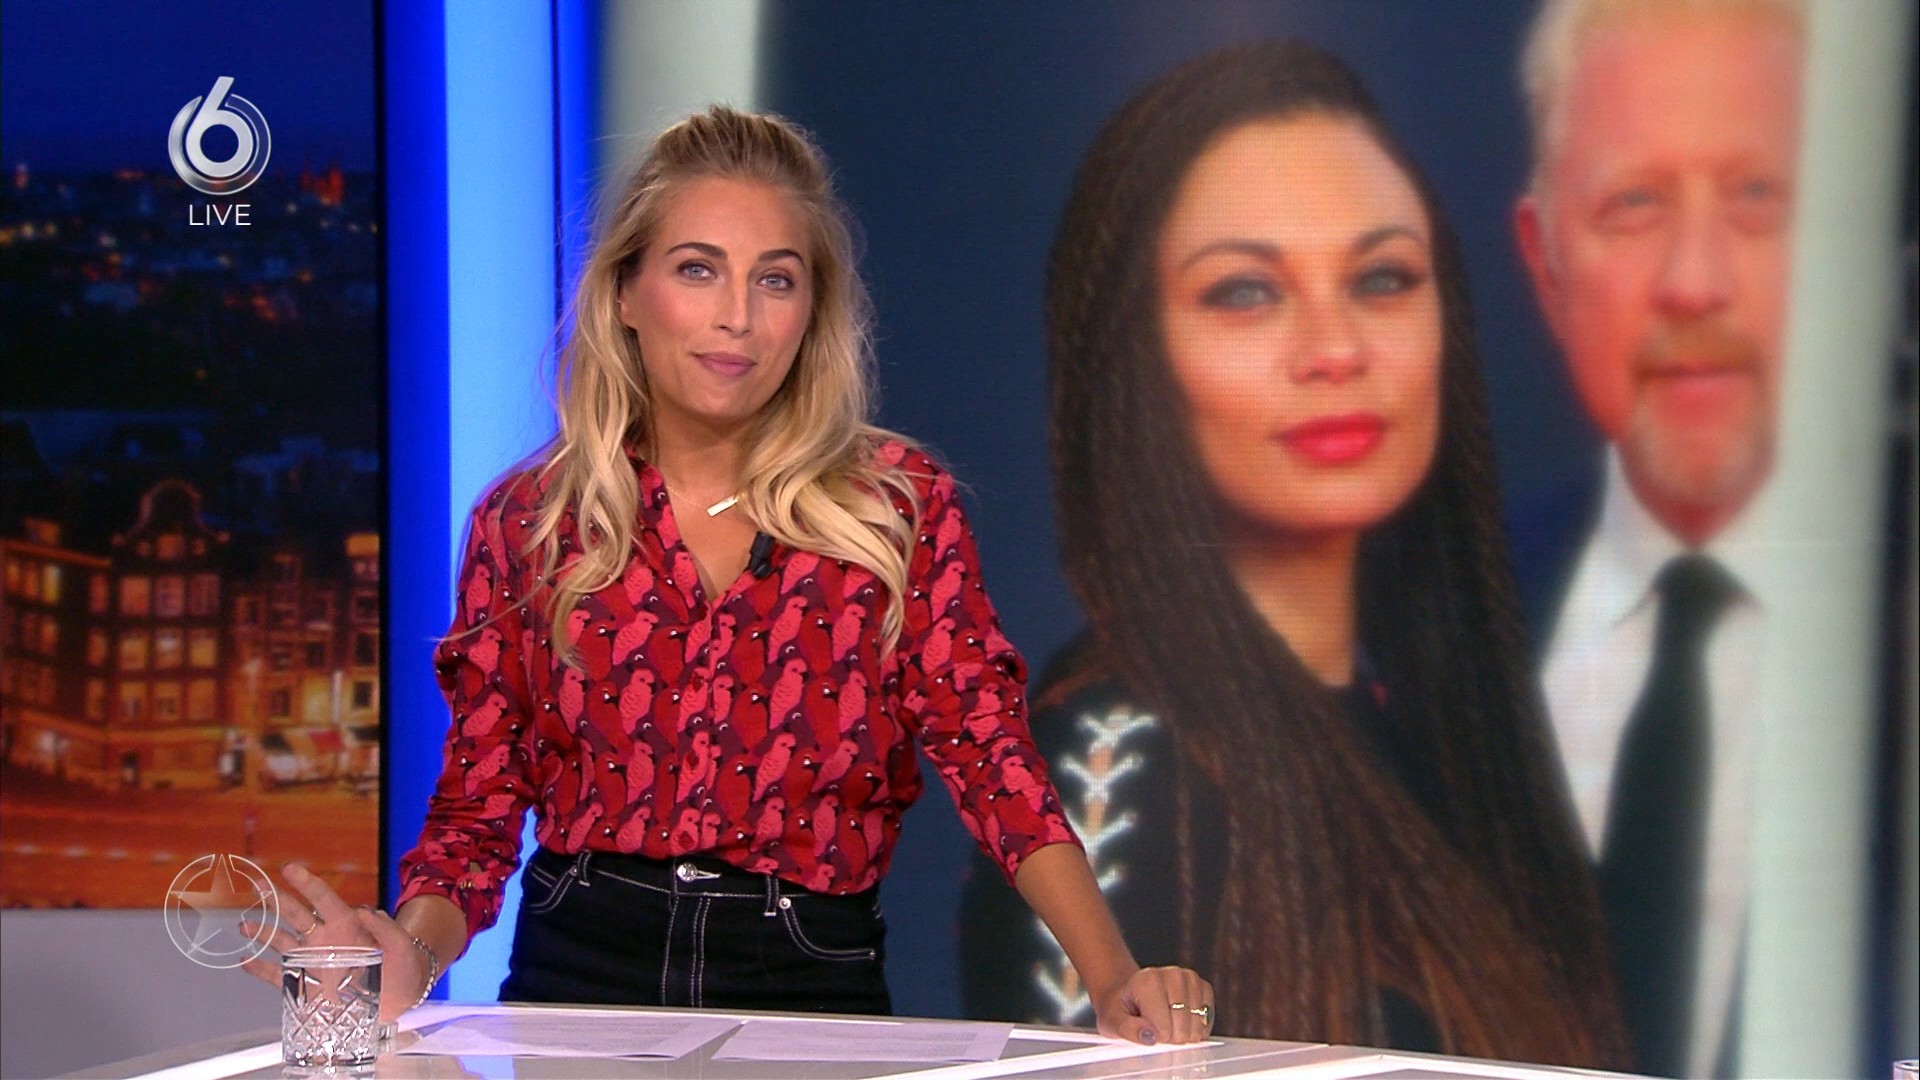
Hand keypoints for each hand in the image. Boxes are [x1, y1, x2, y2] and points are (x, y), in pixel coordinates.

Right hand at [238, 862, 432, 1022]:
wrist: (400, 996)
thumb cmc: (404, 965)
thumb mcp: (403, 946)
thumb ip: (386, 928)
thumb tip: (365, 910)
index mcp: (347, 925)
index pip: (324, 899)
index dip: (307, 883)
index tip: (290, 868)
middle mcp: (326, 938)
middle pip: (297, 914)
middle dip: (277, 899)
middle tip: (258, 883)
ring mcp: (314, 960)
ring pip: (283, 942)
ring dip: (263, 933)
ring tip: (244, 924)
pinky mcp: (308, 986)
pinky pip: (279, 976)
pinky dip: (261, 969)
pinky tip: (245, 961)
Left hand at [1091, 965, 1214, 1044]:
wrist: (1128, 992)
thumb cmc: (1121, 1008)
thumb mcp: (1112, 1021)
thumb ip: (1128, 1030)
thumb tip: (1149, 1037)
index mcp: (1148, 981)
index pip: (1164, 1029)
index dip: (1156, 1039)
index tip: (1145, 1032)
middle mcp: (1172, 975)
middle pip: (1183, 1030)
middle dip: (1170, 1038)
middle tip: (1155, 1028)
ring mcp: (1190, 979)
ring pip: (1197, 1027)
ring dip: (1184, 1033)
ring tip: (1167, 1022)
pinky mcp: (1203, 986)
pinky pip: (1207, 1018)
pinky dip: (1197, 1027)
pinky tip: (1182, 1023)